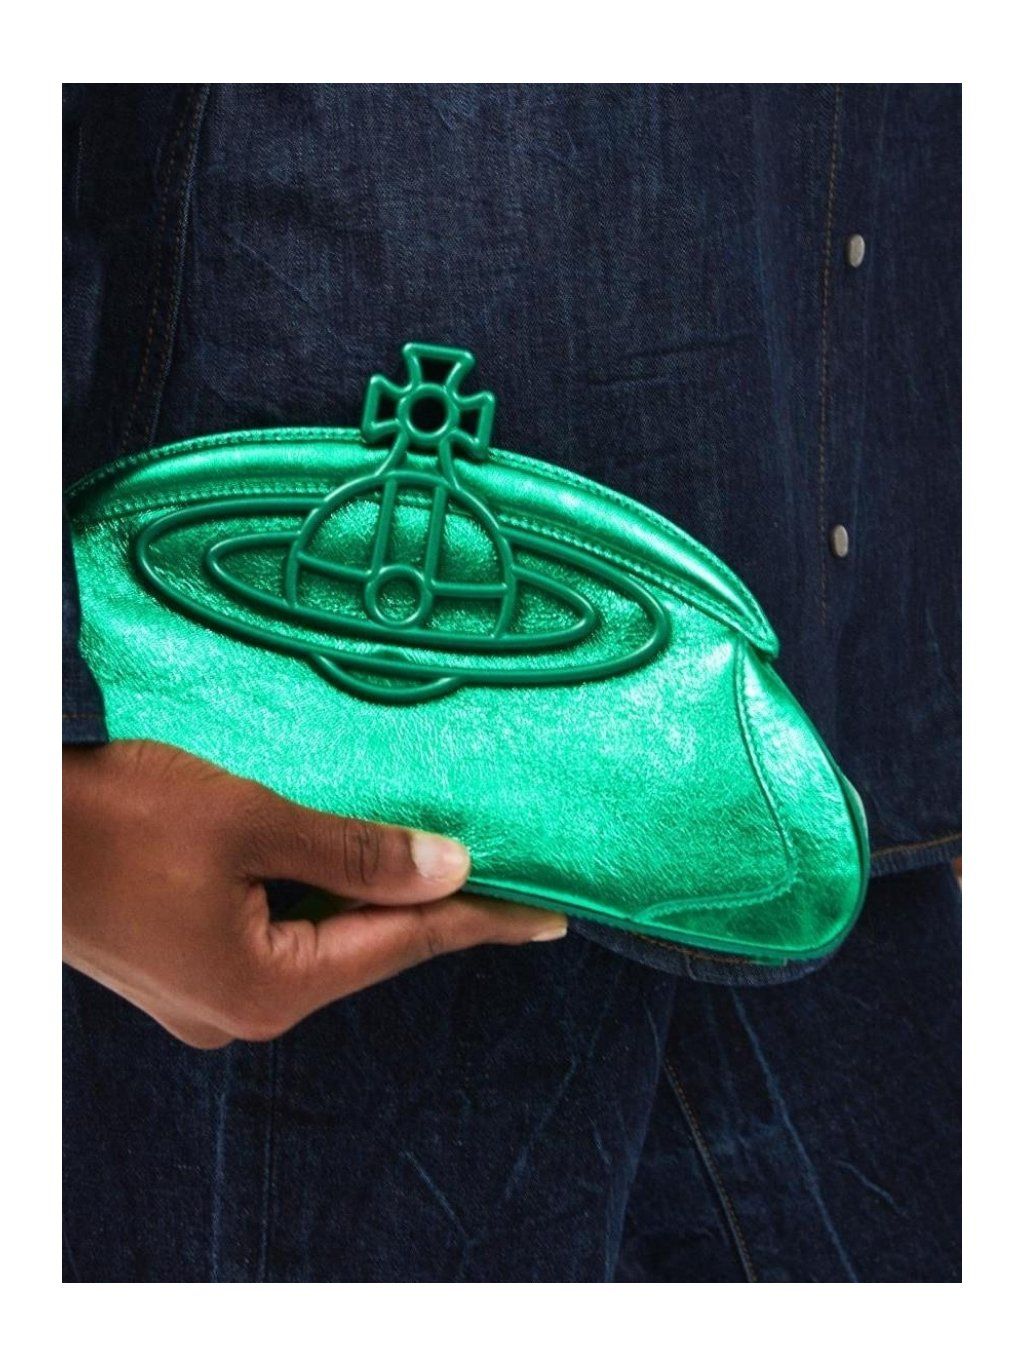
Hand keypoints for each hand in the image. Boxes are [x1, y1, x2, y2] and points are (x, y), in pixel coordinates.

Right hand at [63, 740, 565, 1047]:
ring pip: (317, 940)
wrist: (12, 825)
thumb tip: (449, 869)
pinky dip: (313, 898)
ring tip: (432, 860)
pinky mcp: (181, 965)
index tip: (552, 916)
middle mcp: (240, 1009)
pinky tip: (337, 863)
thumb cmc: (115, 817)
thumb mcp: (249, 823)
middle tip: (504, 873)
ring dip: (368, 898)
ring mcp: (205, 994)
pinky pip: (275, 934)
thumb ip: (355, 853)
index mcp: (266, 989)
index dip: (484, 923)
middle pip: (364, 949)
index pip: (405, 945)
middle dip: (430, 909)